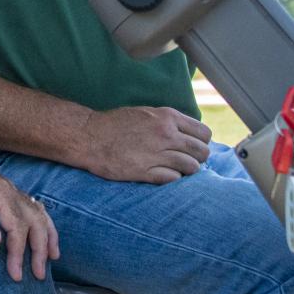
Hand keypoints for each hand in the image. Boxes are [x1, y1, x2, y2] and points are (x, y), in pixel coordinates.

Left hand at [0, 149, 59, 281]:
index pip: (17, 225)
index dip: (18, 251)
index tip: (16, 271)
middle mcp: (9, 189)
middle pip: (34, 220)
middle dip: (39, 248)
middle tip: (38, 272)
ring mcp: (8, 189)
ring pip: (37, 212)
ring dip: (47, 235)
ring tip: (52, 256)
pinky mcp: (3, 191)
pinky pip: (31, 206)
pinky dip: (41, 222)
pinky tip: (43, 231)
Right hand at [70, 105, 210, 183]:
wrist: (89, 136)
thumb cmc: (116, 124)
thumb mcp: (146, 113)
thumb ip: (169, 122)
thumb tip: (189, 135)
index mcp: (167, 117)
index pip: (204, 133)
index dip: (201, 142)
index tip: (193, 146)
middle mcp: (166, 134)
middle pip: (202, 152)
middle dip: (198, 158)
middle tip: (187, 160)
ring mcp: (156, 153)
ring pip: (192, 167)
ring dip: (186, 171)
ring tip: (175, 169)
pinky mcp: (146, 171)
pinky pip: (174, 179)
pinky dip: (172, 179)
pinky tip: (163, 175)